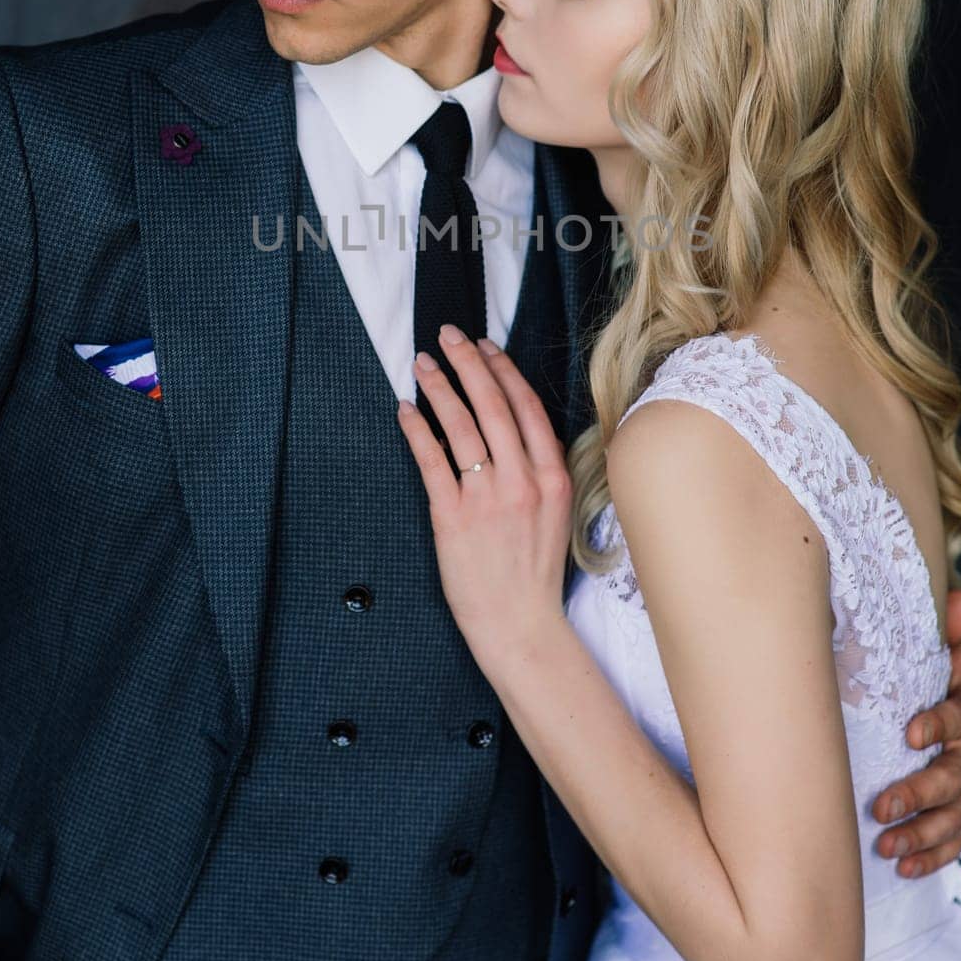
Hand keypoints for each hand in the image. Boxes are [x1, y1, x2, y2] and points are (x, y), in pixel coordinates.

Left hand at [395, 324, 570, 662]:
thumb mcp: (555, 512)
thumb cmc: (534, 571)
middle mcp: (523, 481)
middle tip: (448, 335)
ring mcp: (487, 498)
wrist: (520, 625)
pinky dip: (417, 430)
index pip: (526, 408)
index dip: (504, 371)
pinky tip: (406, 410)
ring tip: (422, 364)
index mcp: (553, 477)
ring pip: (461, 426)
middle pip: (493, 405)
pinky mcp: (454, 517)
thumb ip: (539, 469)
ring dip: (440, 388)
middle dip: (468, 363)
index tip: (486, 347)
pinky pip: (432, 461)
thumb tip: (506, 428)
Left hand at [872, 588, 960, 876]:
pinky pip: (955, 841)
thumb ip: (953, 630)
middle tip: (883, 805)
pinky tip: (903, 868)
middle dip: (920, 794)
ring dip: (921, 834)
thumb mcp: (958, 648)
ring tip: (886, 845)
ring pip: (954, 818)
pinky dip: (932, 857)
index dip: (939, 725)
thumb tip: (955, 601)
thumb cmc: (955, 673)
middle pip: (955, 779)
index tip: (911, 732)